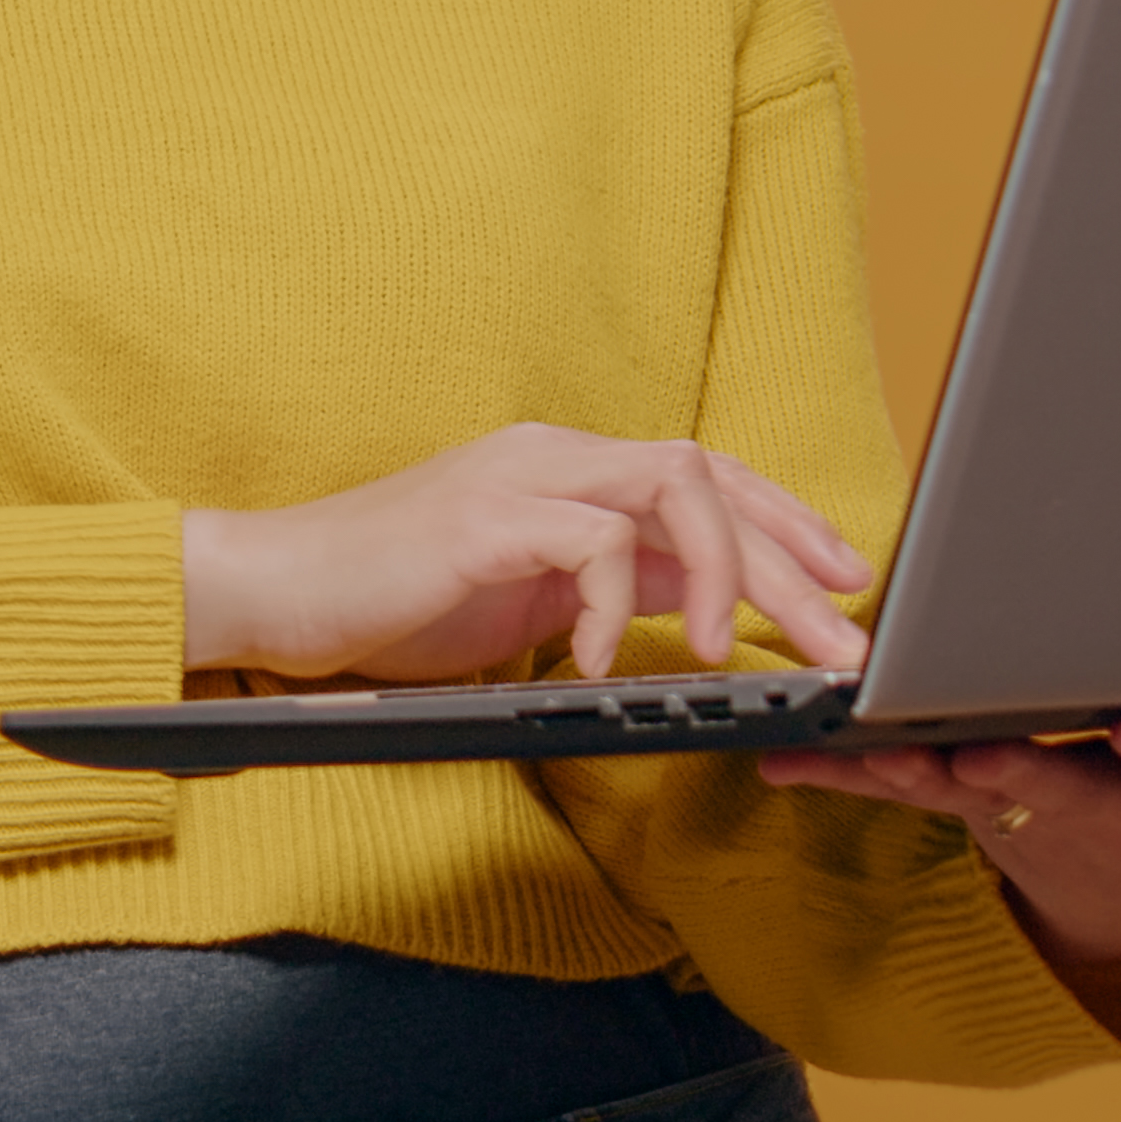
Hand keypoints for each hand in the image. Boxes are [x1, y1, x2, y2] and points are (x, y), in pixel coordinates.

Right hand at [182, 424, 876, 686]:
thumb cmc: (391, 605)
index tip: (848, 580)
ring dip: (725, 572)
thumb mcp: (527, 600)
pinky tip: (600, 664)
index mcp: (568, 472)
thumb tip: (703, 611)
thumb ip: (608, 588)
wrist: (271, 593)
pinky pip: (588, 543)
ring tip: (739, 652)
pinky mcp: (481, 520)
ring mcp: (518, 479)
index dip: (787, 522)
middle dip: (791, 562)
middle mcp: (554, 457)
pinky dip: (614, 606)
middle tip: (847, 638)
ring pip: (671, 487)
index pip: (708, 476)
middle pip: (710, 481)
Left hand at [762, 667, 1120, 964]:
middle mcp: (1098, 789)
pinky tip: (775, 754)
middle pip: (1052, 768)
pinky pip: (889, 774)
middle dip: (1010, 754)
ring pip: (953, 772)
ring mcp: (1022, 790)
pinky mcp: (960, 782)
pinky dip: (835, 764)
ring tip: (840, 738)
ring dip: (897, 761)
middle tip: (967, 741)